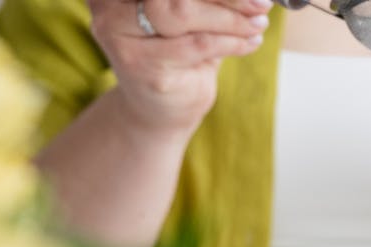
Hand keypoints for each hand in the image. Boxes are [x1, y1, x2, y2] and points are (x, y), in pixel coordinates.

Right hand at [89, 0, 271, 133]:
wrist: (159, 110)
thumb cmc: (175, 53)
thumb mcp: (188, 14)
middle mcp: (109, 11)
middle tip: (261, 3)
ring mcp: (122, 39)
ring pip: (183, 13)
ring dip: (231, 19)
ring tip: (258, 24)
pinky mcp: (143, 68)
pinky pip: (197, 45)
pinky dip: (231, 42)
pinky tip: (250, 42)